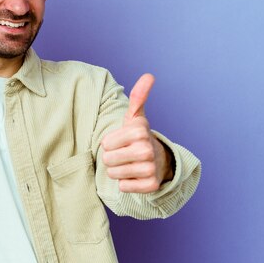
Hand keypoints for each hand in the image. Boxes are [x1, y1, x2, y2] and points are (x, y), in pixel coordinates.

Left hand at [101, 74, 172, 192]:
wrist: (157, 161)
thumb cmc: (138, 137)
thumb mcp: (135, 117)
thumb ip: (139, 96)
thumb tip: (149, 75)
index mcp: (140, 131)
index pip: (105, 143)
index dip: (110, 143)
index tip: (122, 141)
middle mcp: (147, 149)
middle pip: (108, 159)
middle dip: (112, 158)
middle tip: (125, 154)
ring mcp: (150, 168)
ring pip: (114, 174)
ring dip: (118, 171)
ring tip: (129, 164)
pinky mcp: (151, 186)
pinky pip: (123, 187)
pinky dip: (126, 183)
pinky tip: (135, 176)